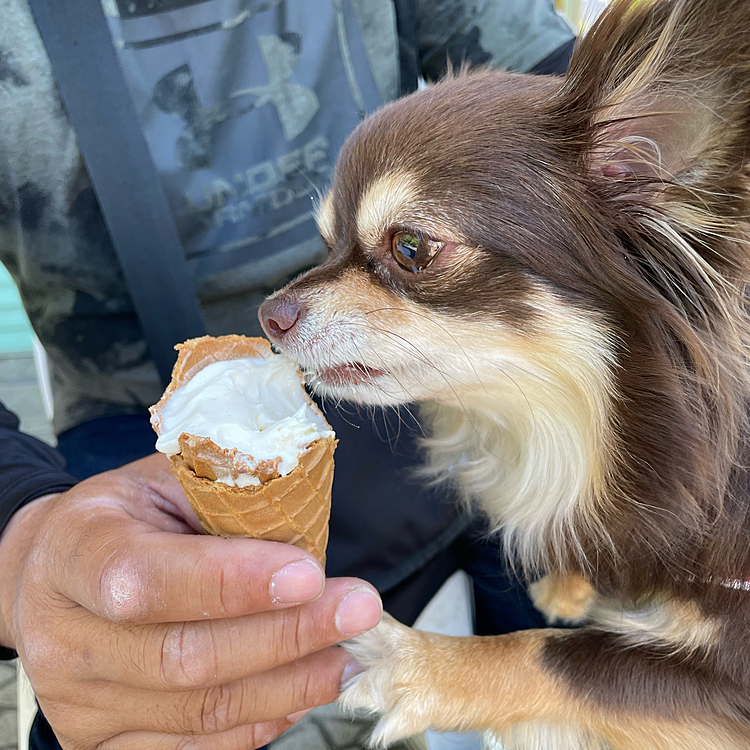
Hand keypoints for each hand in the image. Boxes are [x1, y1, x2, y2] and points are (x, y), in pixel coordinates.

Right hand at [0, 453, 381, 748]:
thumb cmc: (127, 516)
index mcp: (75, 550)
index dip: (232, 581)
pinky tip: (305, 690)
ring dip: (289, 685)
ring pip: (197, 710)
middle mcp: (63, 636)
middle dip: (286, 636)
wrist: (51, 571)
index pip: (147, 579)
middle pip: (181, 656)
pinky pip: (191, 747)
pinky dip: (260, 723)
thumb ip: (226, 498)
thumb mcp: (166, 480)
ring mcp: (76, 701)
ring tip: (350, 655)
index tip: (310, 573)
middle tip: (358, 611)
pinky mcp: (99, 740)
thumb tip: (308, 530)